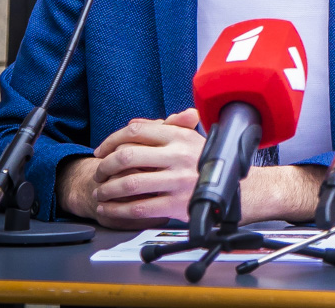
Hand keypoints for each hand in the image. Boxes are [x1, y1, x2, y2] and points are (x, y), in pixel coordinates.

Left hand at [84, 108, 205, 227]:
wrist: (236, 189)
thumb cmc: (206, 163)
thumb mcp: (189, 139)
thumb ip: (162, 129)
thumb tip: (132, 124)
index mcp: (179, 136)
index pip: (136, 131)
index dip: (111, 140)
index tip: (101, 151)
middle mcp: (178, 156)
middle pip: (127, 157)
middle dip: (104, 166)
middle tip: (98, 173)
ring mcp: (177, 181)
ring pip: (129, 184)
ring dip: (107, 190)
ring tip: (100, 193)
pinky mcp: (176, 204)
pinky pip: (138, 208)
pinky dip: (117, 210)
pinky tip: (110, 209)